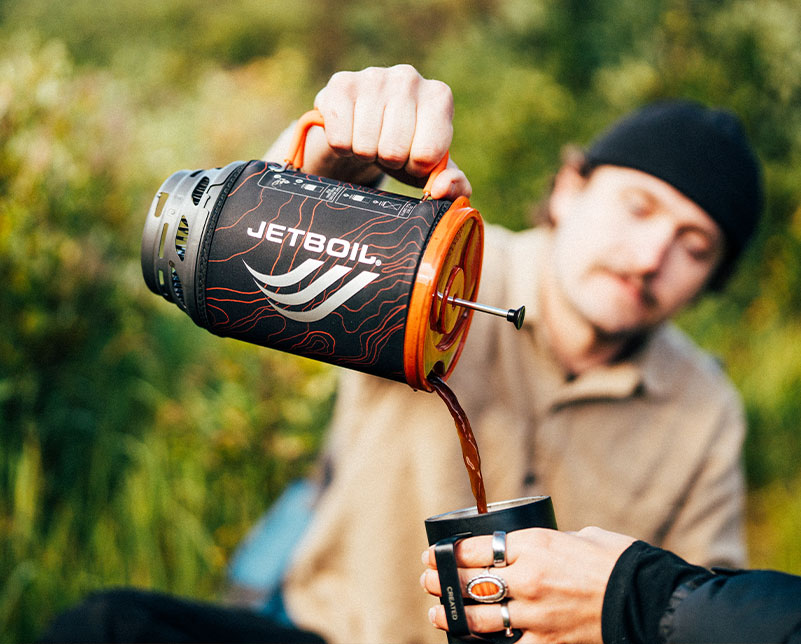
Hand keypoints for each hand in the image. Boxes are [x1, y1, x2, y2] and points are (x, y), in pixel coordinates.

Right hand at [267, 64, 470, 199]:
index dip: (415, 167)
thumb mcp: (432, 170)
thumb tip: (440, 189)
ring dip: (365, 154)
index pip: (426, 155)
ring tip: (370, 139)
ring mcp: (374, 77)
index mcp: (439, 97)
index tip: (412, 157)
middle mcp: (409, 78)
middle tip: (387, 148)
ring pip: (365, 146)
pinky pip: (340, 139)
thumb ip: (454, 186)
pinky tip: (350, 131)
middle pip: (393, 151)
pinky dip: (342, 147)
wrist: (363, 126)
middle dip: (389, 161)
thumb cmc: (404, 149)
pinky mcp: (341, 83)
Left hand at [420, 527, 635, 643]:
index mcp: (534, 545)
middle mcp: (528, 579)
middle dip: (441, 582)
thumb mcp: (578, 537)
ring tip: (437, 613)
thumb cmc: (617, 561)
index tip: (434, 554)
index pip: (474, 549)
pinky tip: (473, 641)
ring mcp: (536, 615)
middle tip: (427, 580)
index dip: (447, 553)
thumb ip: (547, 543)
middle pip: (468, 582)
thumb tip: (529, 548)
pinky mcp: (547, 643)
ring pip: (478, 618)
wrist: (648, 600)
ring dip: (451, 616)